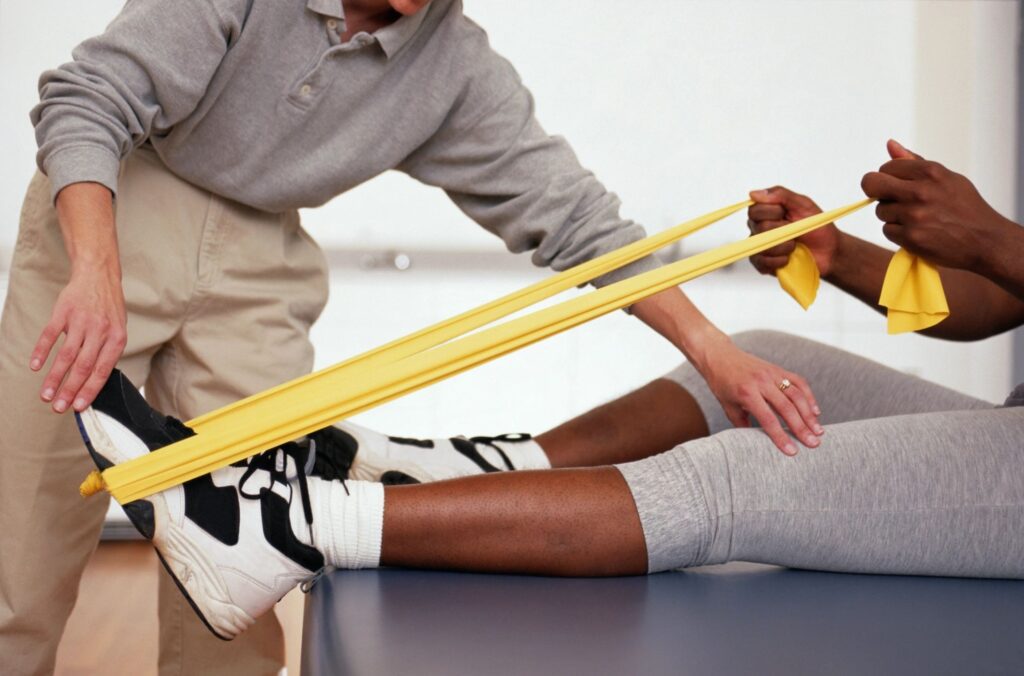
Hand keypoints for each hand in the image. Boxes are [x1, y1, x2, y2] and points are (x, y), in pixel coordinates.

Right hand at [31, 264, 126, 412]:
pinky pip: (50, 335)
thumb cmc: (109, 308)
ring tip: (46, 395)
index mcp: (117, 339)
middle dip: (70, 390)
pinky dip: (42, 352)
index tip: (79, 407)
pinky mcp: (64, 313)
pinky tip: (35, 367)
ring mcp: (81, 321)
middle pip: (83, 367)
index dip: (90, 390)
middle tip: (58, 407)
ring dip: (54, 378)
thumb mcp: (118, 330)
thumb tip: (93, 382)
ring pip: (66, 355)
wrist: (98, 276)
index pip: (102, 371)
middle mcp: (100, 331)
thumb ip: (107, 353)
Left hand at [699, 334, 823, 455]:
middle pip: (786, 408)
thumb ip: (742, 425)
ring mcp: (771, 374)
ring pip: (796, 395)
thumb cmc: (722, 384)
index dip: (781, 436)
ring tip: (818, 431)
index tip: (792, 452)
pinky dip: (809, 396)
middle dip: (801, 428)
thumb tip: (756, 444)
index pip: (768, 419)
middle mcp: (761, 382)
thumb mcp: (728, 407)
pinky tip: (815, 411)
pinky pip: (798, 382)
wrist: (720, 357)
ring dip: (809, 414)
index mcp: (746, 393)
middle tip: (813, 444)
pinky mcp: (778, 369)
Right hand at [747, 186, 841, 275]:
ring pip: (760, 246)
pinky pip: (760, 263)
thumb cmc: (817, 227)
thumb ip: (780, 195)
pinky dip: (777, 261)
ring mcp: (760, 246)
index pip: (754, 210)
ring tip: (795, 246)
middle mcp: (759, 228)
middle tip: (795, 232)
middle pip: (758, 228)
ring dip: (782, 247)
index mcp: (767, 212)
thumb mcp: (803, 204)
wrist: (828, 251)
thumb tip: (755, 194)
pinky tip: (788, 258)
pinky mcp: (763, 263)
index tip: (787, 214)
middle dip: (782, 231)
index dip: (772, 213)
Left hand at [861, 139, 1017, 271]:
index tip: (898, 185)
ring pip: (880, 210)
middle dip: (875, 191)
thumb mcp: (946, 178)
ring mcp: (914, 215)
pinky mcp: (911, 237)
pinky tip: (917, 231)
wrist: (985, 240)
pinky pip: (887, 230)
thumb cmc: (965, 207)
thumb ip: (914, 162)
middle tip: (889, 198)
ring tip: (915, 218)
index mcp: (930, 172)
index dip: (888, 176)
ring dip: (892, 215)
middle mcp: (920, 192)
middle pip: (872, 184)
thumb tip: (890, 144)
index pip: (886, 167)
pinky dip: (898, 233)